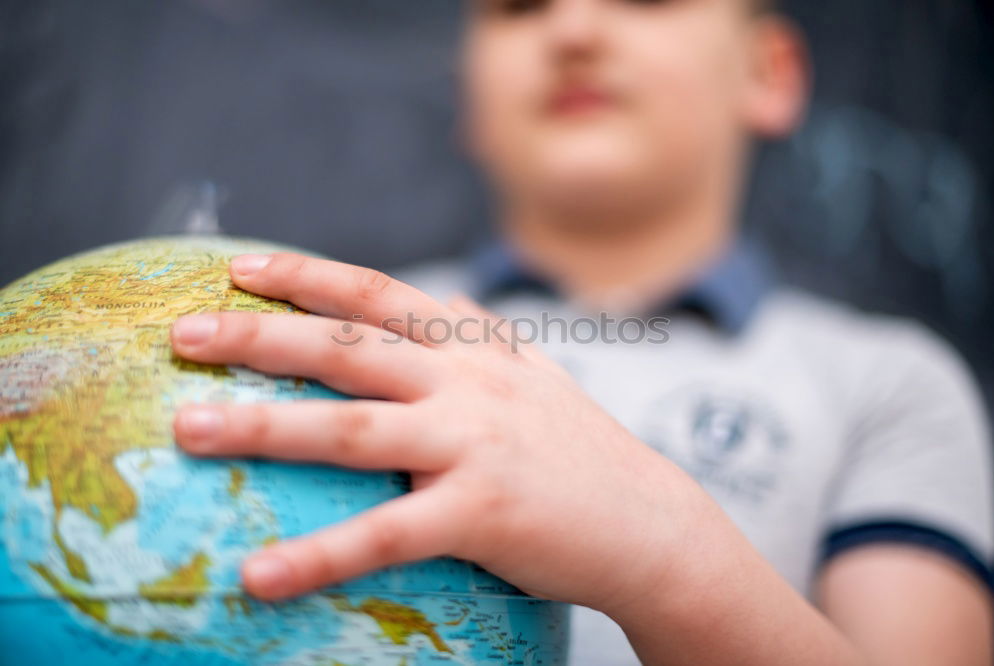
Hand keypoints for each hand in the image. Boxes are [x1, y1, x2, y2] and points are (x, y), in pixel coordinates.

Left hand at [169, 252, 700, 619]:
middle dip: (259, 336)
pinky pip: (386, 534)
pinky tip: (260, 575)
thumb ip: (472, 347)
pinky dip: (320, 555)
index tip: (238, 267)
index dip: (306, 276)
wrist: (648, 520)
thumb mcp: (525, 381)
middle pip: (346, 348)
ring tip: (187, 431)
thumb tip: (426, 318)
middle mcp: (468, 382)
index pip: (377, 294)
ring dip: (264, 427)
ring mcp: (474, 443)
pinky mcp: (481, 511)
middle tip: (183, 334)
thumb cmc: (574, 453)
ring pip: (351, 429)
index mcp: (474, 346)